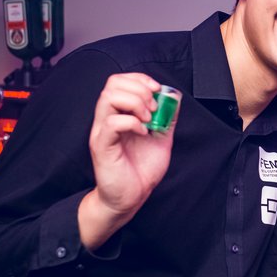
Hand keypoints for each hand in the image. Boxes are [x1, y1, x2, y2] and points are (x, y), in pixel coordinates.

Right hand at [80, 73, 177, 248]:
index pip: (118, 81)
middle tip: (154, 108)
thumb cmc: (140, 169)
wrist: (130, 197)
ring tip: (149, 119)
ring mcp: (102, 131)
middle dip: (139, 89)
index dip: (139, 79)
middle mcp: (106, 119)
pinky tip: (143, 133)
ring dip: (135, 103)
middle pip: (112, 84)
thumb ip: (167, 118)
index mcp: (118, 114)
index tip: (157, 90)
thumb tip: (174, 98)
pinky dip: (132, 123)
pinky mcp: (102, 146)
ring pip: (108, 98)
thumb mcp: (161, 139)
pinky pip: (112, 123)